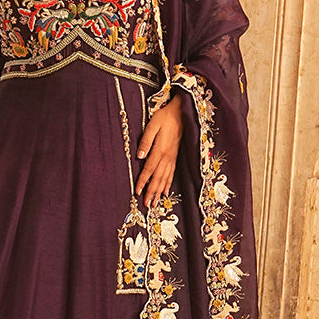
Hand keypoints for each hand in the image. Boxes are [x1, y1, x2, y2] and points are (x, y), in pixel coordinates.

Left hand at [135, 92, 182, 208]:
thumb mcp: (152, 125)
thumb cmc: (164, 117)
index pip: (149, 169)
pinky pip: (171, 173)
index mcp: (160, 150)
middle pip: (157, 178)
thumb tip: (139, 157)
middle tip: (146, 205)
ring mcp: (172, 158)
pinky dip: (168, 184)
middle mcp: (167, 157)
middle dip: (151, 192)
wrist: (181, 113)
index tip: (137, 192)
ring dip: (159, 191)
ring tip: (154, 203)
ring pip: (165, 178)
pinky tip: (164, 192)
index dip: (143, 182)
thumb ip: (145, 141)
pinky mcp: (175, 156)